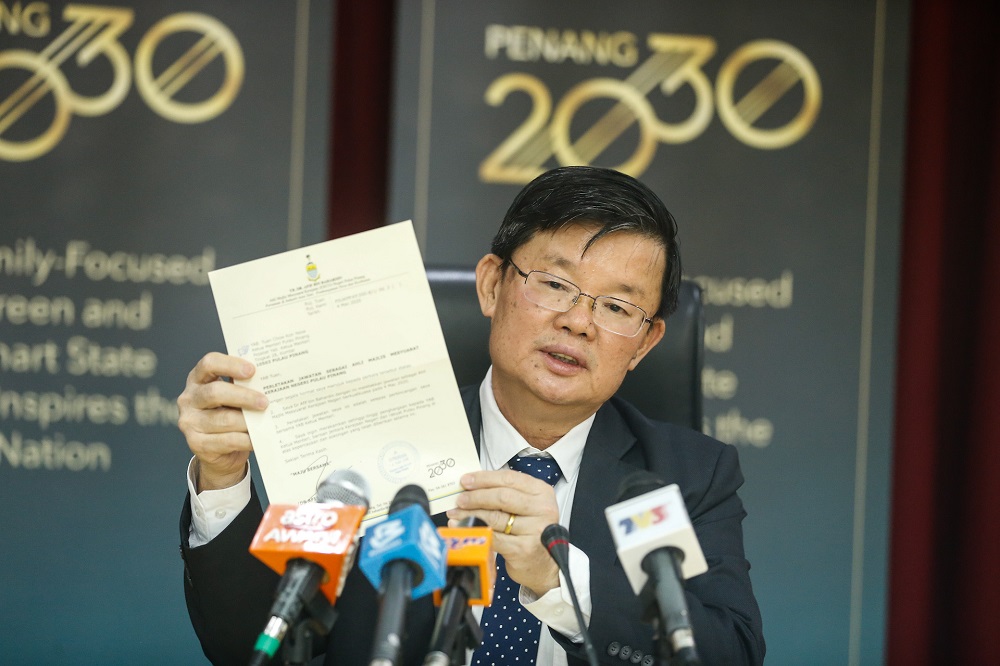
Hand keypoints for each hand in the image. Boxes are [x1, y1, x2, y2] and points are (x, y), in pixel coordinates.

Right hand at [176, 352, 267, 491]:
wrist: (219, 450)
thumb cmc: (229, 414)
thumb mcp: (233, 396)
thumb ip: (244, 385)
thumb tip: (270, 380)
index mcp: (198, 379)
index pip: (209, 363)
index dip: (230, 364)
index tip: (252, 370)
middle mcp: (189, 399)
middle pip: (215, 392)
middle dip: (244, 396)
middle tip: (265, 402)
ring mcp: (190, 422)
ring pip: (223, 419)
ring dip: (248, 421)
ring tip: (265, 421)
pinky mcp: (197, 444)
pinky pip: (227, 441)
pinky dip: (246, 440)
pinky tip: (258, 438)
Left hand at [446, 469, 560, 595]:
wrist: (543, 565)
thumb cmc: (530, 531)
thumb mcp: (526, 507)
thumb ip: (505, 493)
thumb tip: (471, 486)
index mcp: (542, 492)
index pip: (509, 479)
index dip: (484, 478)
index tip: (466, 480)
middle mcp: (542, 509)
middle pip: (502, 497)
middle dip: (476, 496)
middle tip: (459, 499)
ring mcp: (535, 530)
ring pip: (495, 517)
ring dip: (471, 514)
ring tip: (455, 513)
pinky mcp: (523, 549)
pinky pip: (493, 537)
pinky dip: (474, 530)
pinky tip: (462, 527)